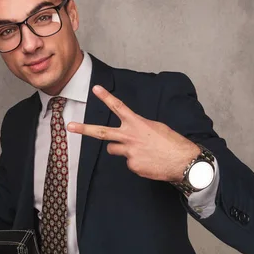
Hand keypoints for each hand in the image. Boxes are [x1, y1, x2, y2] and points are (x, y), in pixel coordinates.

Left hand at [67, 85, 199, 182]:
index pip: (118, 106)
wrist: (183, 162)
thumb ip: (137, 127)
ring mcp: (129, 152)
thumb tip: (129, 134)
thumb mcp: (155, 127)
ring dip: (121, 149)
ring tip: (141, 151)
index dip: (106, 97)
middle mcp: (129, 137)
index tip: (95, 88)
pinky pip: (128, 162)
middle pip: (101, 132)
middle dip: (84, 128)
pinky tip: (149, 162)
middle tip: (70, 126)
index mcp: (137, 123)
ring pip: (113, 149)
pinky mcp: (132, 166)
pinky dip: (136, 162)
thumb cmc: (171, 143)